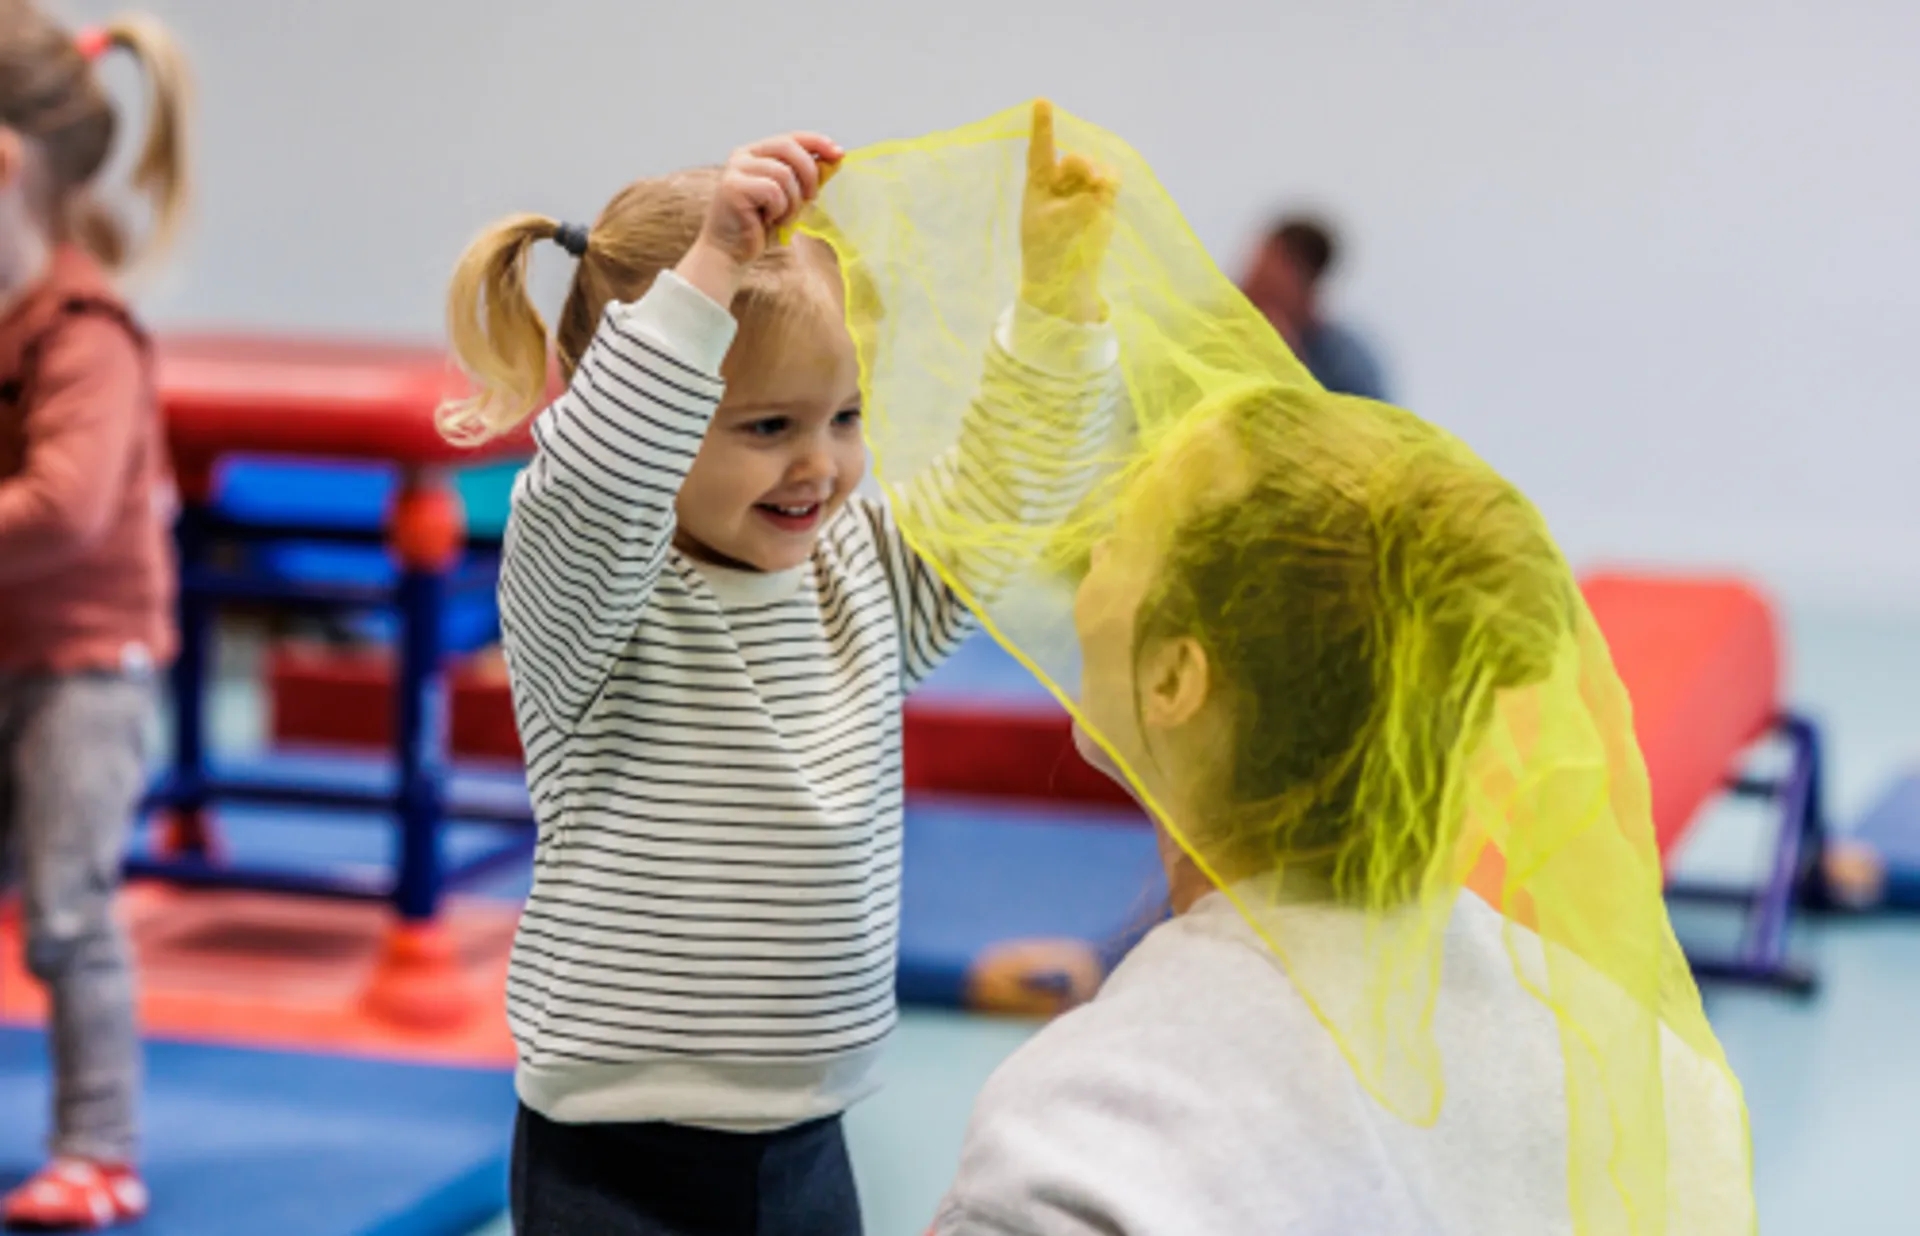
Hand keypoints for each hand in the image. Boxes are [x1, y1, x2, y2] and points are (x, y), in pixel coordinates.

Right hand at [677, 132, 841, 305]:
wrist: (731, 253)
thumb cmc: (760, 227)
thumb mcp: (792, 199)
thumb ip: (808, 178)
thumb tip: (835, 158)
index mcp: (757, 153)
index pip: (792, 137)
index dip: (817, 142)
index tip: (839, 153)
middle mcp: (744, 155)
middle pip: (789, 147)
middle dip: (809, 173)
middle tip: (811, 198)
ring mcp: (735, 169)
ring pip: (784, 174)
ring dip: (792, 202)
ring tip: (781, 218)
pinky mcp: (733, 186)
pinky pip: (773, 191)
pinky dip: (778, 210)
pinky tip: (767, 220)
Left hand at [1020, 100, 1117, 323]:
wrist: (1063, 277)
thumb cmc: (1046, 249)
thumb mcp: (1052, 226)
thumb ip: (1077, 205)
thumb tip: (1103, 191)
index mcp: (1039, 184)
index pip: (1041, 150)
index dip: (1042, 126)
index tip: (1041, 101)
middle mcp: (1062, 181)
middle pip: (1076, 160)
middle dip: (1084, 166)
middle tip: (1093, 181)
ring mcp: (1084, 189)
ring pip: (1096, 169)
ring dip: (1097, 175)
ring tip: (1098, 190)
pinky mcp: (1103, 200)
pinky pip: (1111, 181)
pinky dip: (1109, 183)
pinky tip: (1105, 190)